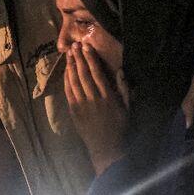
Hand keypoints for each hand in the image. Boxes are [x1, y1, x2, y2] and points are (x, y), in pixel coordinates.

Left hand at [64, 42, 129, 174]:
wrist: (107, 149)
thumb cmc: (120, 128)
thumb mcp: (128, 109)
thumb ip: (124, 89)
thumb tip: (120, 71)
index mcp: (108, 97)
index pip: (97, 73)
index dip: (90, 59)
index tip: (86, 47)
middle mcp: (94, 99)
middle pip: (83, 74)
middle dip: (78, 58)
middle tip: (74, 45)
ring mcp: (82, 106)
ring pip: (74, 82)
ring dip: (70, 67)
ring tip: (69, 54)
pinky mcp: (74, 112)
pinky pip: (68, 93)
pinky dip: (66, 81)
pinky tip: (65, 71)